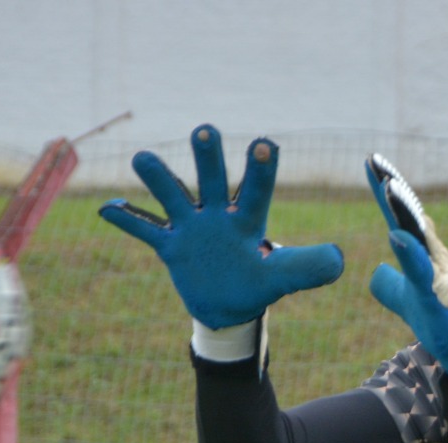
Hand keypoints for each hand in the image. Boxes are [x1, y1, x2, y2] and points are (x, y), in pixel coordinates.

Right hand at [100, 125, 343, 328]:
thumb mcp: (282, 278)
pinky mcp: (171, 247)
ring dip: (158, 178)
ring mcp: (192, 228)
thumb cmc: (257, 285)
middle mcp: (218, 215)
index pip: (256, 190)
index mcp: (249, 221)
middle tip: (206, 129)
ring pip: (173, 196)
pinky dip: (128, 222)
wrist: (227, 307)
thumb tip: (341, 259)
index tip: (263, 142)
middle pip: (213, 180)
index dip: (260, 168)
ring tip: (142, 158)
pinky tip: (106, 208)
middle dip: (208, 157)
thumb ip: (307, 267)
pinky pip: (146, 231)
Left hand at [365, 154, 447, 376]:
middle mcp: (430, 257)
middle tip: (376, 162)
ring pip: (418, 237)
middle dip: (393, 189)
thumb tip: (377, 272)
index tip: (371, 162)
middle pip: (408, 218)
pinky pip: (423, 272)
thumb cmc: (437, 319)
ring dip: (403, 212)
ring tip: (388, 188)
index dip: (386, 191)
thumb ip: (391, 284)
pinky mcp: (438, 298)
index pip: (399, 217)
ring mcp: (436, 274)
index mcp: (418, 255)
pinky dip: (411, 253)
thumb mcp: (407, 299)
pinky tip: (397, 236)